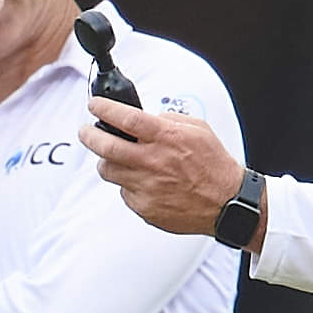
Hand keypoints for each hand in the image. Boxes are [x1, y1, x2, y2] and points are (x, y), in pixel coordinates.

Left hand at [82, 98, 246, 239]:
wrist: (226, 203)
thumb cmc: (214, 166)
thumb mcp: (198, 129)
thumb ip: (169, 120)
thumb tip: (146, 116)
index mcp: (167, 138)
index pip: (126, 118)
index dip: (104, 109)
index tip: (94, 105)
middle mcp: (154, 161)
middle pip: (106, 146)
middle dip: (89, 135)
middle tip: (85, 131)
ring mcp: (147, 186)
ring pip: (109, 171)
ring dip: (106, 161)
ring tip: (114, 158)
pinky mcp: (145, 207)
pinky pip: (124, 192)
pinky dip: (128, 183)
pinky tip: (143, 181)